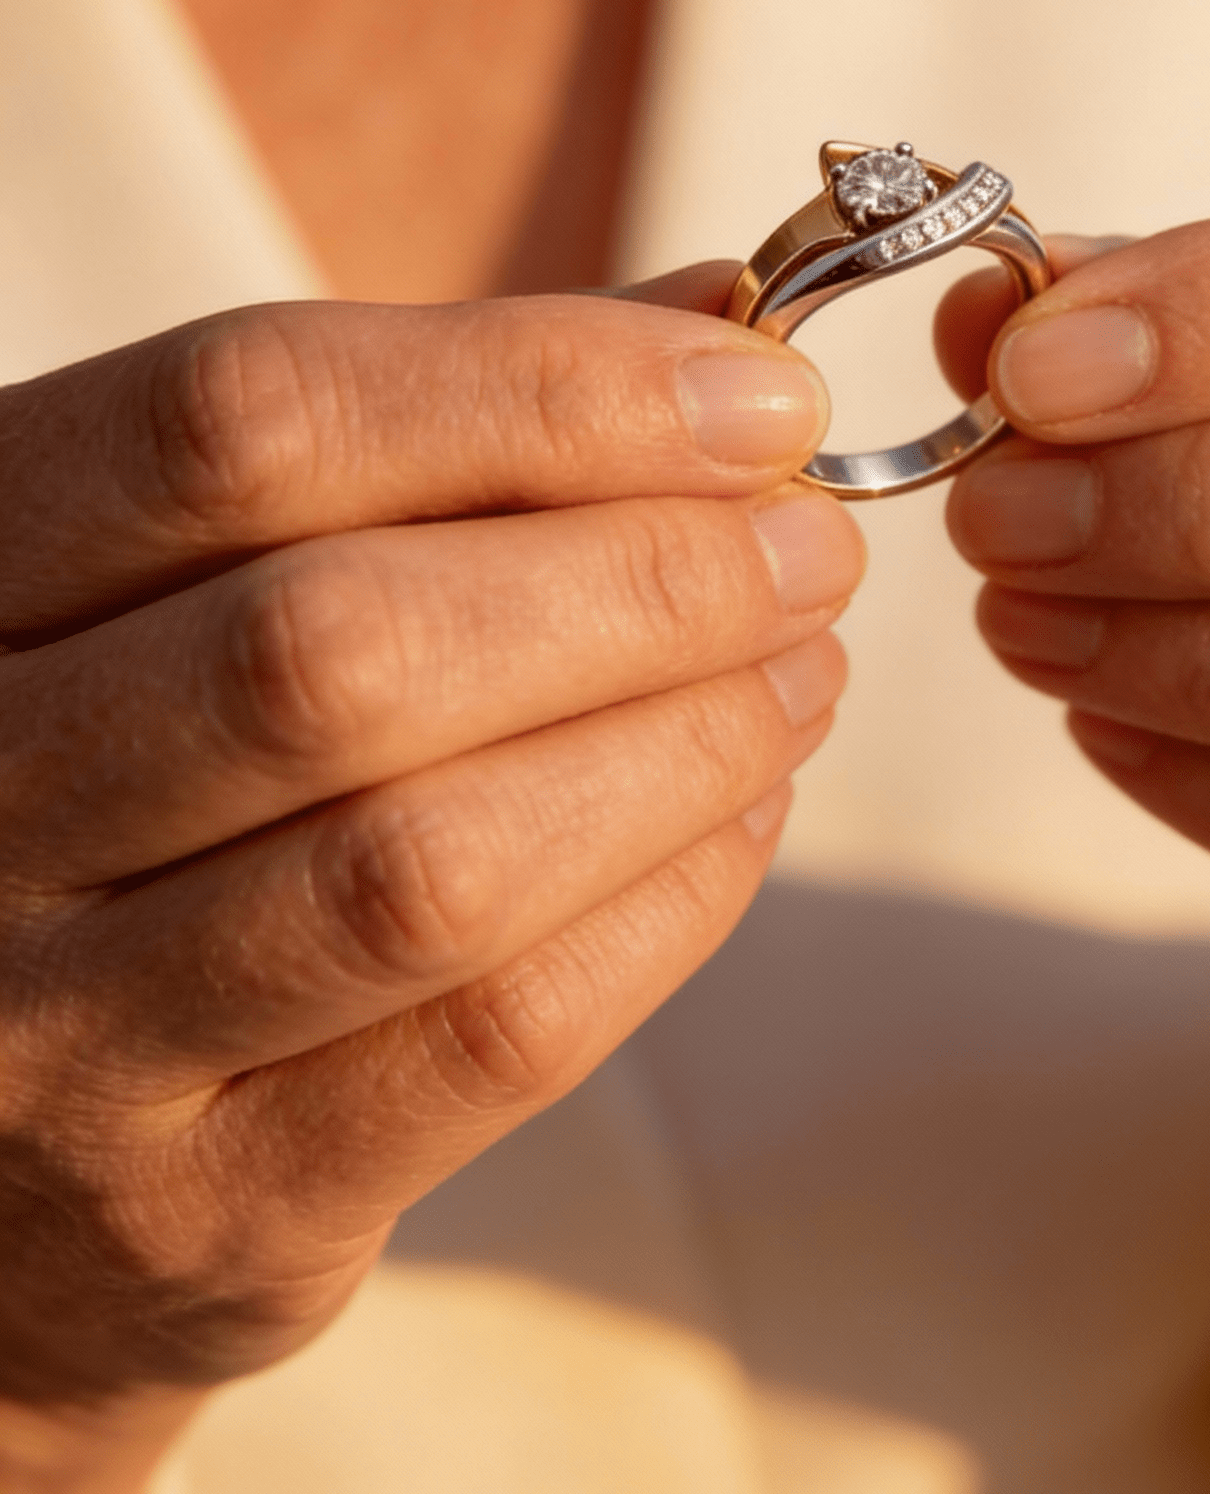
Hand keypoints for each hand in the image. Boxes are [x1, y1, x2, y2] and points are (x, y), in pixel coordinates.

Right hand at [0, 284, 860, 1486]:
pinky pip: (487, 1040)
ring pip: (429, 861)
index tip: (749, 388)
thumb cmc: (138, 777)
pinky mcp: (200, 1210)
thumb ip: (440, 433)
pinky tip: (743, 809)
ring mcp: (62, 1033)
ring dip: (679, 740)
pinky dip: (666, 905)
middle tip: (808, 542)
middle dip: (642, 575)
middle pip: (343, 646)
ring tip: (801, 666)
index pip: (249, 421)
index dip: (536, 387)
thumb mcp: (204, 569)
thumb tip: (714, 325)